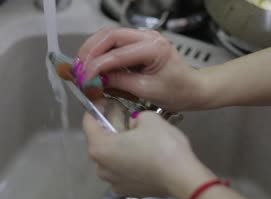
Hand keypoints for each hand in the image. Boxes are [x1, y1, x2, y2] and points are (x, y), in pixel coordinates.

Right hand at [78, 27, 205, 111]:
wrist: (192, 88)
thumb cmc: (178, 90)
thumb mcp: (147, 90)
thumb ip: (120, 82)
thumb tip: (97, 80)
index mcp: (154, 48)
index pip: (117, 53)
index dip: (96, 66)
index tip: (84, 78)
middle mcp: (148, 37)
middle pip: (110, 35)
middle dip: (90, 51)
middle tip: (78, 69)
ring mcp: (143, 38)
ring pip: (110, 36)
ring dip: (93, 49)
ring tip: (82, 66)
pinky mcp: (138, 43)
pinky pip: (115, 42)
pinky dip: (101, 51)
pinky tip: (93, 63)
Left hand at [82, 110, 211, 197]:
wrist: (182, 177)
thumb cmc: (162, 146)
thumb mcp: (148, 118)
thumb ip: (134, 117)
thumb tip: (133, 123)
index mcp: (100, 148)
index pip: (88, 122)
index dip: (96, 108)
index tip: (106, 101)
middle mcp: (102, 168)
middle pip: (100, 141)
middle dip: (110, 128)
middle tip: (126, 117)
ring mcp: (114, 183)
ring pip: (112, 158)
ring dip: (121, 147)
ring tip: (138, 138)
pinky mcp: (129, 191)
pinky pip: (124, 171)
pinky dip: (130, 162)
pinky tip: (145, 156)